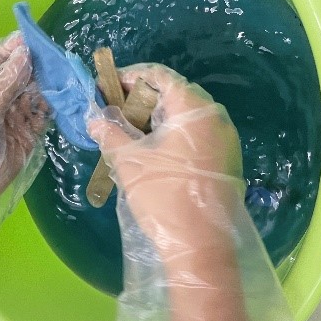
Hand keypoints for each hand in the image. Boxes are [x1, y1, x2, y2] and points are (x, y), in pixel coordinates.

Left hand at [0, 33, 47, 263]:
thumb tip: (25, 55)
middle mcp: (0, 98)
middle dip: (36, 64)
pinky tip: (65, 94)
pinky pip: (44, 113)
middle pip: (21, 75)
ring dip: (48, 83)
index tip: (31, 38)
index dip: (14, 50)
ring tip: (64, 72)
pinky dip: (55, 104)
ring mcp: (16, 115)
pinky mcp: (30, 131)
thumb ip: (4, 84)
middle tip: (55, 54)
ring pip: (35, 92)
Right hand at [89, 64, 243, 269]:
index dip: (129, 77)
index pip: (160, 76)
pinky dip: (171, 134)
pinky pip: (195, 134)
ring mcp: (224, 138)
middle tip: (113, 111)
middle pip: (174, 93)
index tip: (105, 87)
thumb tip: (94, 118)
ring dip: (155, 118)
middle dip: (140, 99)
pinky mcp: (225, 159)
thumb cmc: (164, 196)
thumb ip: (110, 133)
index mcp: (194, 109)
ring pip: (185, 116)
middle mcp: (215, 116)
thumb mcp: (129, 162)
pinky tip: (152, 150)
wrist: (201, 245)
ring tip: (127, 132)